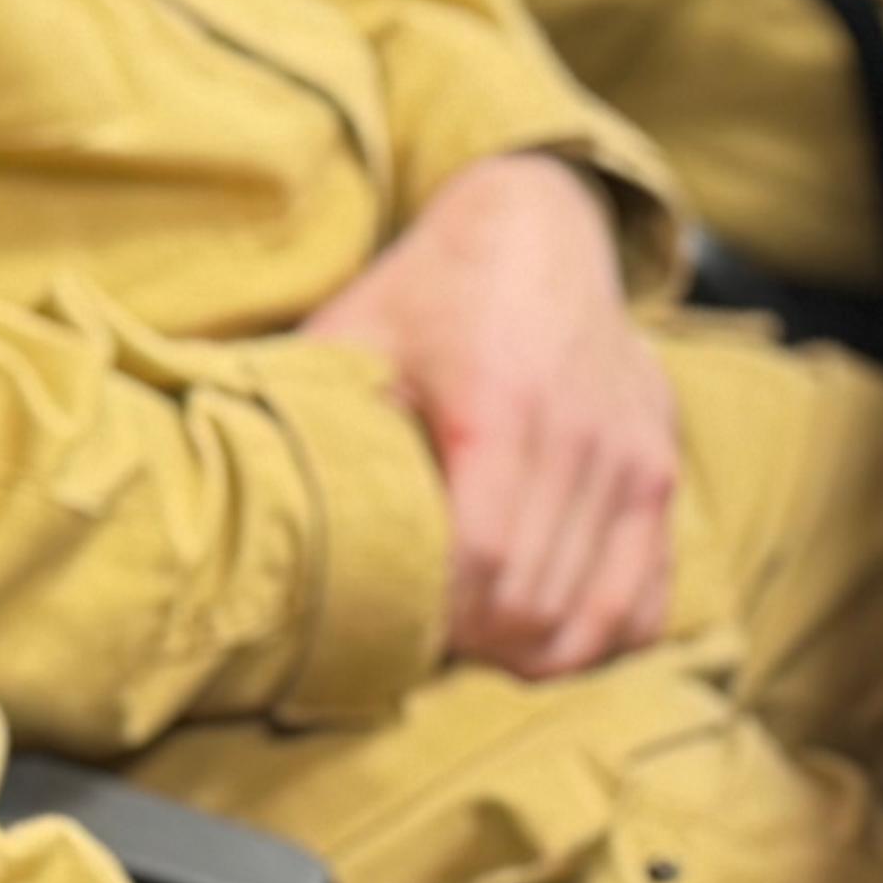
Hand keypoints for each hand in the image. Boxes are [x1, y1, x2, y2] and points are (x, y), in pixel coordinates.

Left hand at [303, 156, 679, 675]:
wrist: (540, 229)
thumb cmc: (429, 294)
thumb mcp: (354, 336)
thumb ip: (304, 412)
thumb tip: (222, 491)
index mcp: (497, 402)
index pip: (480, 559)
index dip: (434, 617)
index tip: (387, 626)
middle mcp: (580, 433)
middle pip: (534, 602)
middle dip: (472, 646)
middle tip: (417, 646)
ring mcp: (634, 456)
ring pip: (595, 617)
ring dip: (530, 654)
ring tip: (472, 645)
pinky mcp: (661, 472)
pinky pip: (647, 600)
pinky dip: (597, 637)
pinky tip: (540, 632)